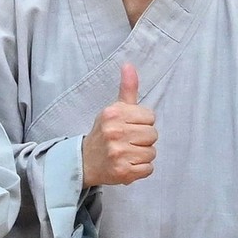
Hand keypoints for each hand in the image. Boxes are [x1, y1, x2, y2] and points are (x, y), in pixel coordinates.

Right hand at [82, 59, 158, 189]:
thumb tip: (129, 65)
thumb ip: (127, 88)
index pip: (150, 117)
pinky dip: (141, 169)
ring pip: (152, 153)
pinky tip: (128, 165)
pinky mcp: (123, 172)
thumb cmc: (104, 133)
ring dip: (142, 155)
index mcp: (114, 114)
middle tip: (128, 142)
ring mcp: (118, 153)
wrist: (84, 162)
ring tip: (127, 154)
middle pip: (153, 135)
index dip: (143, 123)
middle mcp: (115, 132)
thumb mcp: (113, 109)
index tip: (130, 127)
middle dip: (143, 140)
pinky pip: (148, 169)